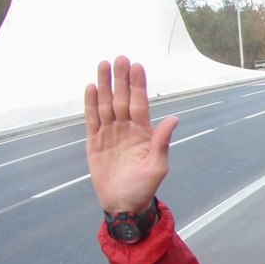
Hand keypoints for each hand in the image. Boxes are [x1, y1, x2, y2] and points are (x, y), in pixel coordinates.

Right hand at [84, 56, 177, 213]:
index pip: (140, 103)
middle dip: (121, 79)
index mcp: (143, 132)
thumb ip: (162, 142)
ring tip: (103, 65)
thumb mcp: (157, 167)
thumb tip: (174, 119)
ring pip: (106, 105)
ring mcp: (109, 133)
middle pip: (122, 99)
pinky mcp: (94, 142)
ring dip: (105, 86)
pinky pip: (92, 120)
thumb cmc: (143, 188)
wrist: (123, 205)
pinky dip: (90, 104)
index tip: (137, 66)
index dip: (138, 85)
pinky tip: (91, 88)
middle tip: (119, 58)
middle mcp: (126, 128)